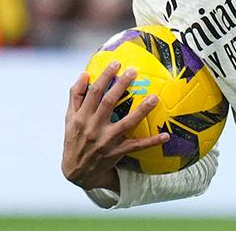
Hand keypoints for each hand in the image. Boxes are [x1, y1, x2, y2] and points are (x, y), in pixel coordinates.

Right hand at [61, 62, 168, 190]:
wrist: (76, 172)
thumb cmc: (73, 140)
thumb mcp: (69, 118)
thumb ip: (75, 96)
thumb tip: (85, 74)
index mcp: (81, 117)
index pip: (93, 92)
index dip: (104, 77)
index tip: (116, 64)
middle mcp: (93, 127)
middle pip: (109, 102)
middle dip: (121, 85)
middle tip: (134, 71)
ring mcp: (106, 141)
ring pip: (126, 123)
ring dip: (141, 110)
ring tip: (154, 98)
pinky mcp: (117, 152)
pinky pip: (136, 146)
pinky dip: (151, 141)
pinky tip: (165, 136)